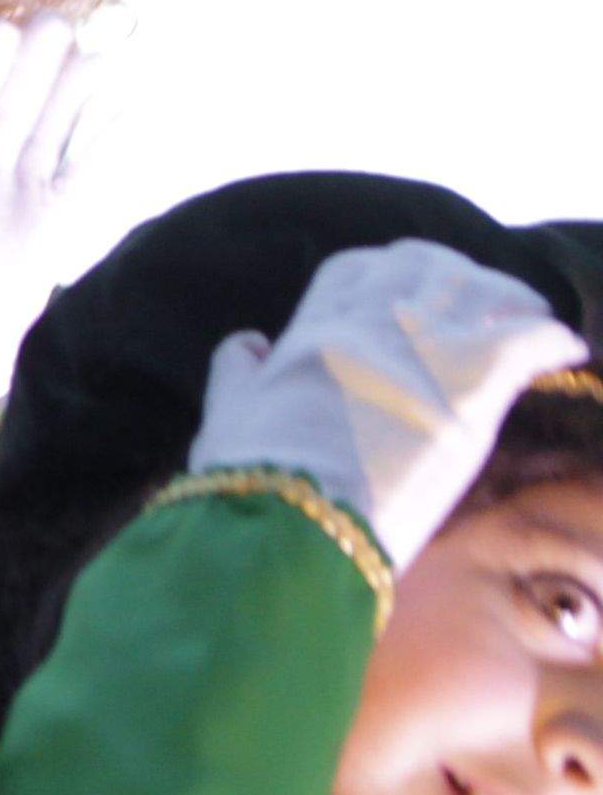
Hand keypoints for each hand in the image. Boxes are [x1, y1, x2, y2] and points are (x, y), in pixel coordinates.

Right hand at [192, 240, 589, 570]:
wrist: (291, 529)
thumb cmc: (249, 482)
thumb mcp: (226, 415)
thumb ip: (236, 370)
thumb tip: (249, 341)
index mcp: (312, 329)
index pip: (358, 268)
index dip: (385, 270)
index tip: (405, 290)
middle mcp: (371, 327)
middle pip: (426, 265)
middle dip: (454, 274)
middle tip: (478, 301)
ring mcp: (424, 354)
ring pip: (486, 290)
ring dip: (511, 298)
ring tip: (528, 317)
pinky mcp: (471, 393)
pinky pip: (530, 340)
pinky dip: (554, 338)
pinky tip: (568, 348)